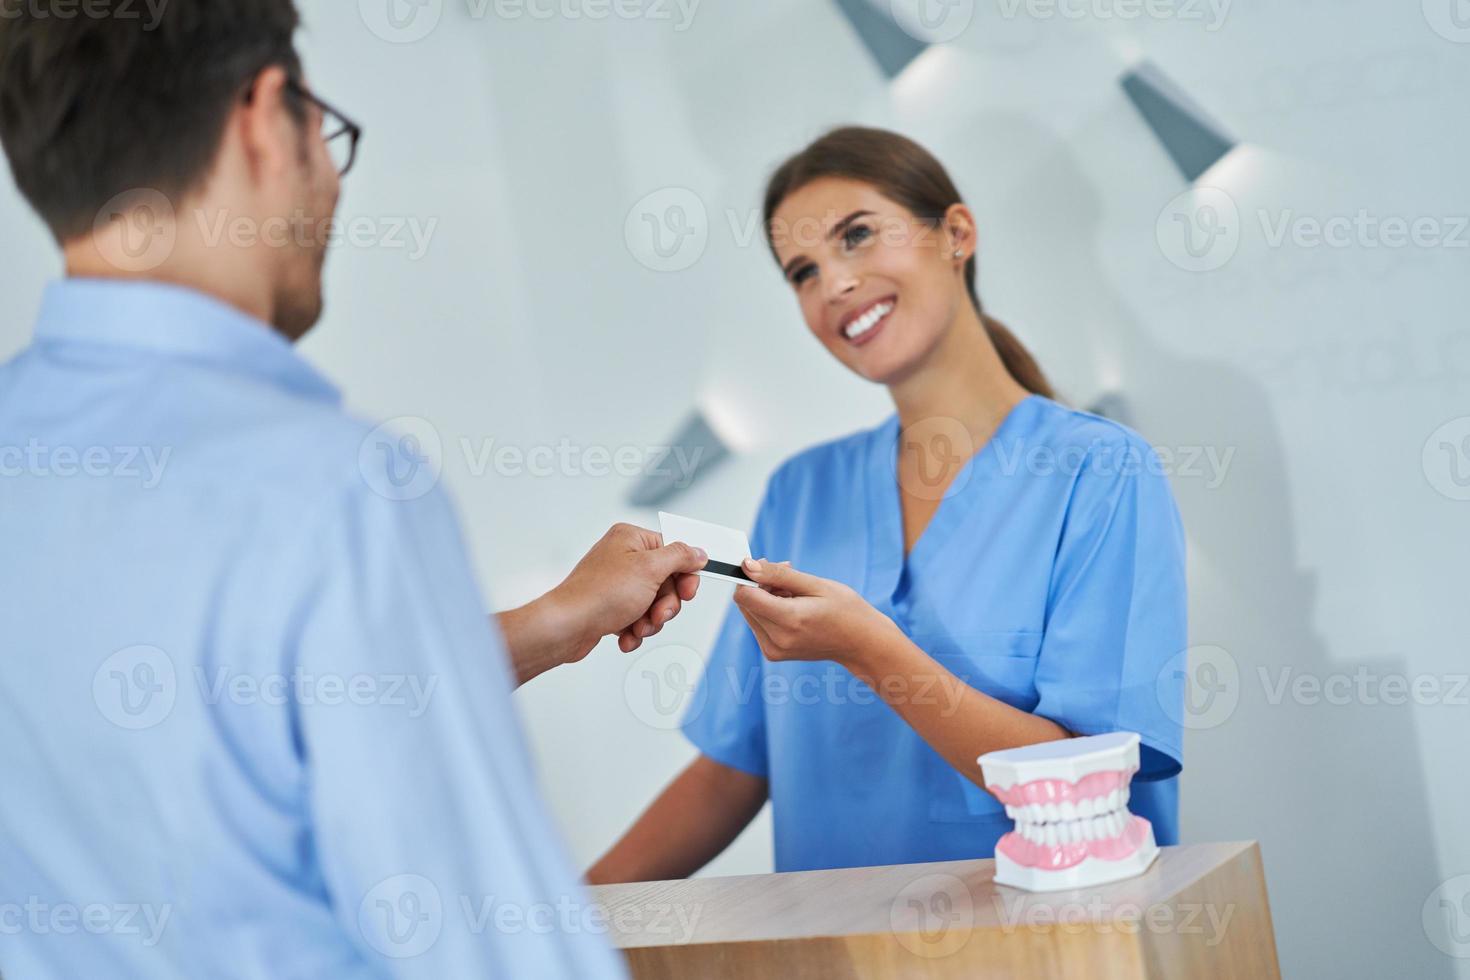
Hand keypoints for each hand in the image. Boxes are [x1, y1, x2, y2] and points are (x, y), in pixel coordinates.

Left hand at [551, 523, 706, 654]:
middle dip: (665, 605)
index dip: (685, 575)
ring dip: (650, 621)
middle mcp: (623, 557)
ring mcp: (616, 583)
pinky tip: (625, 636)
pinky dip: (635, 630)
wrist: (566, 627)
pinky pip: (636, 617)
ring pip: (653, 603)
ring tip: (637, 627)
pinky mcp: (610, 605)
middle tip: (656, 614)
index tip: (687, 593)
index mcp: (631, 539)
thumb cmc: (599, 595)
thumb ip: (679, 557)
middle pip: (666, 582)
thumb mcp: (650, 569)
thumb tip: (698, 552)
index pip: (674, 551)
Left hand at [732, 559, 895, 668]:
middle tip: (789, 577)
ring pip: (750, 612)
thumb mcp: (815, 584)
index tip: (768, 567)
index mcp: (789, 621)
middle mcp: (777, 640)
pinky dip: (769, 611)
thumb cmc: (845, 610)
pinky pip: (758, 624)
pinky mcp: (773, 653)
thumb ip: (777, 574)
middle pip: (746, 603)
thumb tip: (747, 566)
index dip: (751, 577)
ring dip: (765, 598)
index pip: (745, 596)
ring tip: (795, 594)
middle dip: (761, 585)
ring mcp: (774, 650)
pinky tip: (792, 607)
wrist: (860, 642)